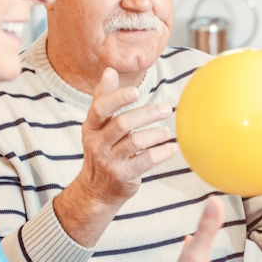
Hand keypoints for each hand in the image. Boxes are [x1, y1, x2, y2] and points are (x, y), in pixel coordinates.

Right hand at [75, 67, 175, 206]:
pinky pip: (146, 160)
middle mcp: (97, 143)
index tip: (136, 91)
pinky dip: (161, 152)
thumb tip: (109, 70)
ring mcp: (109, 161)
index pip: (100, 108)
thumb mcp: (97, 126)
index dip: (117, 98)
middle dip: (147, 114)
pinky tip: (171, 148)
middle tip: (166, 109)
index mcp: (91, 127)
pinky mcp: (123, 176)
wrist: (95, 191)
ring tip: (168, 132)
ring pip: (135, 142)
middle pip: (123, 123)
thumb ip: (104, 99)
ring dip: (156, 134)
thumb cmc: (102, 150)